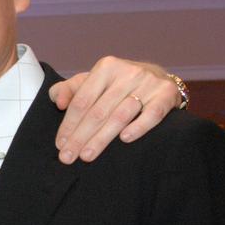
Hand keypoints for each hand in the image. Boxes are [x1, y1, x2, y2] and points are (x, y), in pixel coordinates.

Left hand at [49, 57, 180, 163]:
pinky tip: (125, 139)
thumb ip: (69, 90)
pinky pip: (152, 114)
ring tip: (87, 156)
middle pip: (98, 111)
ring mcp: (148, 83)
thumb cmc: (116, 84)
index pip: (82, 101)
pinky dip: (138, 127)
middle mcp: (128, 72)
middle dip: (80, 137)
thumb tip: (58, 102)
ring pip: (121, 115)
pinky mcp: (166, 94)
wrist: (157, 77)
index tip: (60, 145)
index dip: (69, 124)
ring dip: (102, 138)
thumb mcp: (91, 81)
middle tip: (68, 157)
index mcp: (106, 67)